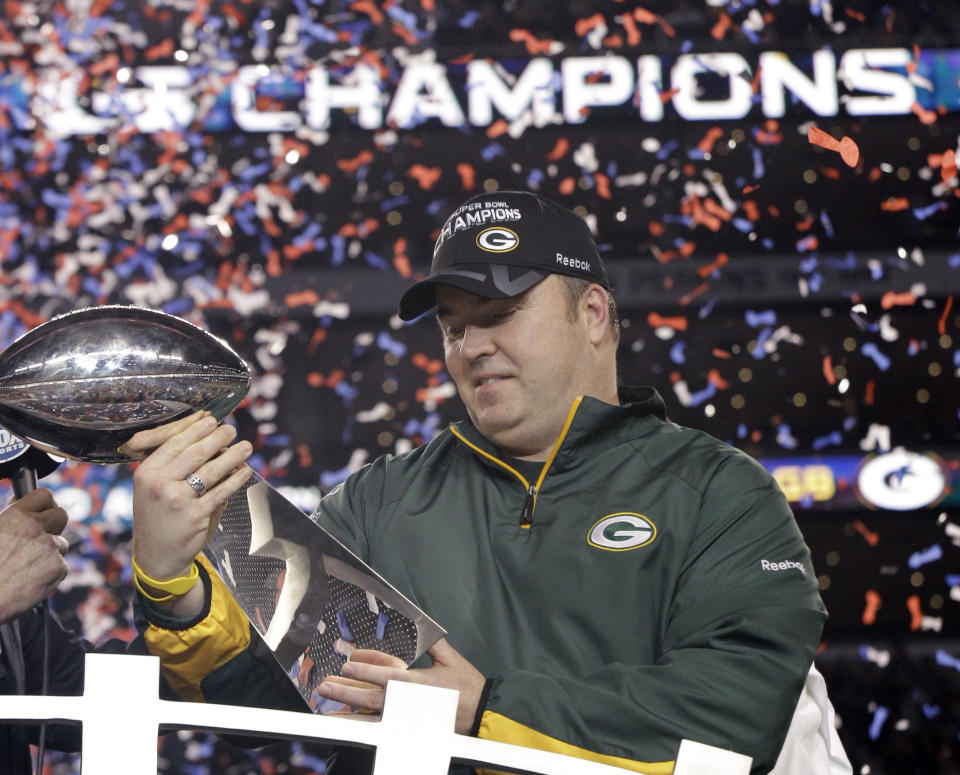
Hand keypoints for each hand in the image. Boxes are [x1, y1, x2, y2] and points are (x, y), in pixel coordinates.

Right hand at [0, 488, 68, 624]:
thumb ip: (11, 518)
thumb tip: (19, 501)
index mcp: (16, 516)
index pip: (44, 495)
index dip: (44, 505)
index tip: (42, 512)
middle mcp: (35, 527)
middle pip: (62, 515)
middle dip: (55, 526)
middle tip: (43, 538)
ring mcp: (49, 546)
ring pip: (61, 544)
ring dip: (50, 554)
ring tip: (26, 568)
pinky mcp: (58, 567)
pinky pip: (61, 567)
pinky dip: (50, 574)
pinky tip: (31, 581)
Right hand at [123, 412, 253, 615]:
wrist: (157, 556)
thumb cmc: (159, 516)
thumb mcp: (153, 488)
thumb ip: (174, 467)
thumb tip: (211, 440)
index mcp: (146, 472)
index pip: (174, 443)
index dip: (196, 429)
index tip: (212, 420)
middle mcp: (159, 484)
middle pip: (194, 453)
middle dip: (217, 438)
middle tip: (231, 429)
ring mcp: (177, 500)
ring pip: (210, 470)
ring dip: (232, 455)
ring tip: (245, 447)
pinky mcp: (195, 515)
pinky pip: (221, 491)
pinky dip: (236, 479)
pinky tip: (245, 471)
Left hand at [317, 638, 485, 733]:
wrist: (481, 715)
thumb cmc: (467, 688)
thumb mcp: (451, 660)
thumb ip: (433, 642)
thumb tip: (420, 623)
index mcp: (418, 681)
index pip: (387, 673)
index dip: (366, 667)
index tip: (348, 663)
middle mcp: (408, 701)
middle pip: (372, 697)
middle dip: (347, 690)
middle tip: (326, 685)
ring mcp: (406, 717)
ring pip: (371, 714)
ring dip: (348, 709)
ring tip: (328, 704)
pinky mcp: (407, 727)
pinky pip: (378, 727)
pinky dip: (360, 724)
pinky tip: (346, 722)